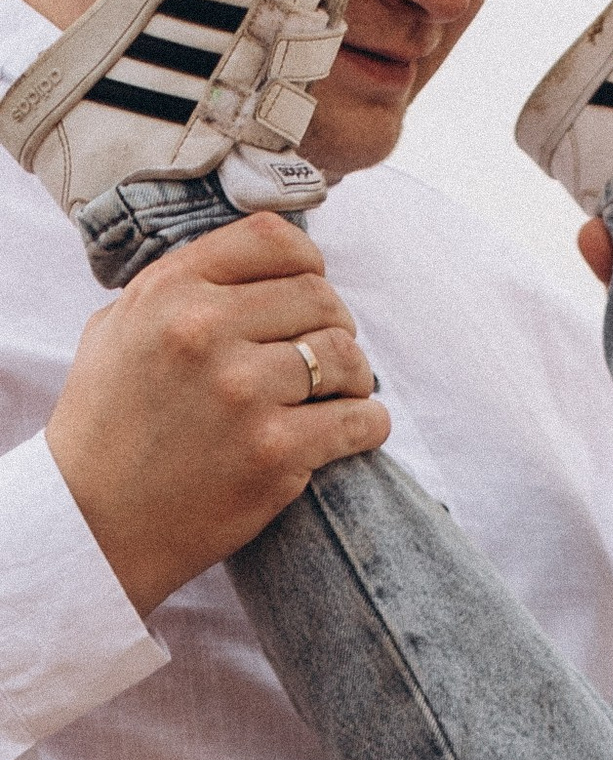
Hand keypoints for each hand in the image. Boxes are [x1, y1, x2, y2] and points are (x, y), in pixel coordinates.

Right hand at [45, 212, 388, 619]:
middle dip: (336, 323)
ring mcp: (244, 393)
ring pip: (346, 356)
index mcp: (170, 290)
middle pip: (319, 298)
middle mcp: (206, 330)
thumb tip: (248, 270)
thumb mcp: (118, 328)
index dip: (308, 262)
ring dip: (357, 375)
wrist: (95, 520)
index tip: (311, 288)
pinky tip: (358, 428)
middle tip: (329, 353)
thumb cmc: (106, 424)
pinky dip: (369, 423)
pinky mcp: (276, 453)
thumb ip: (177, 289)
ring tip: (343, 393)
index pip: (270, 239)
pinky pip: (359, 420)